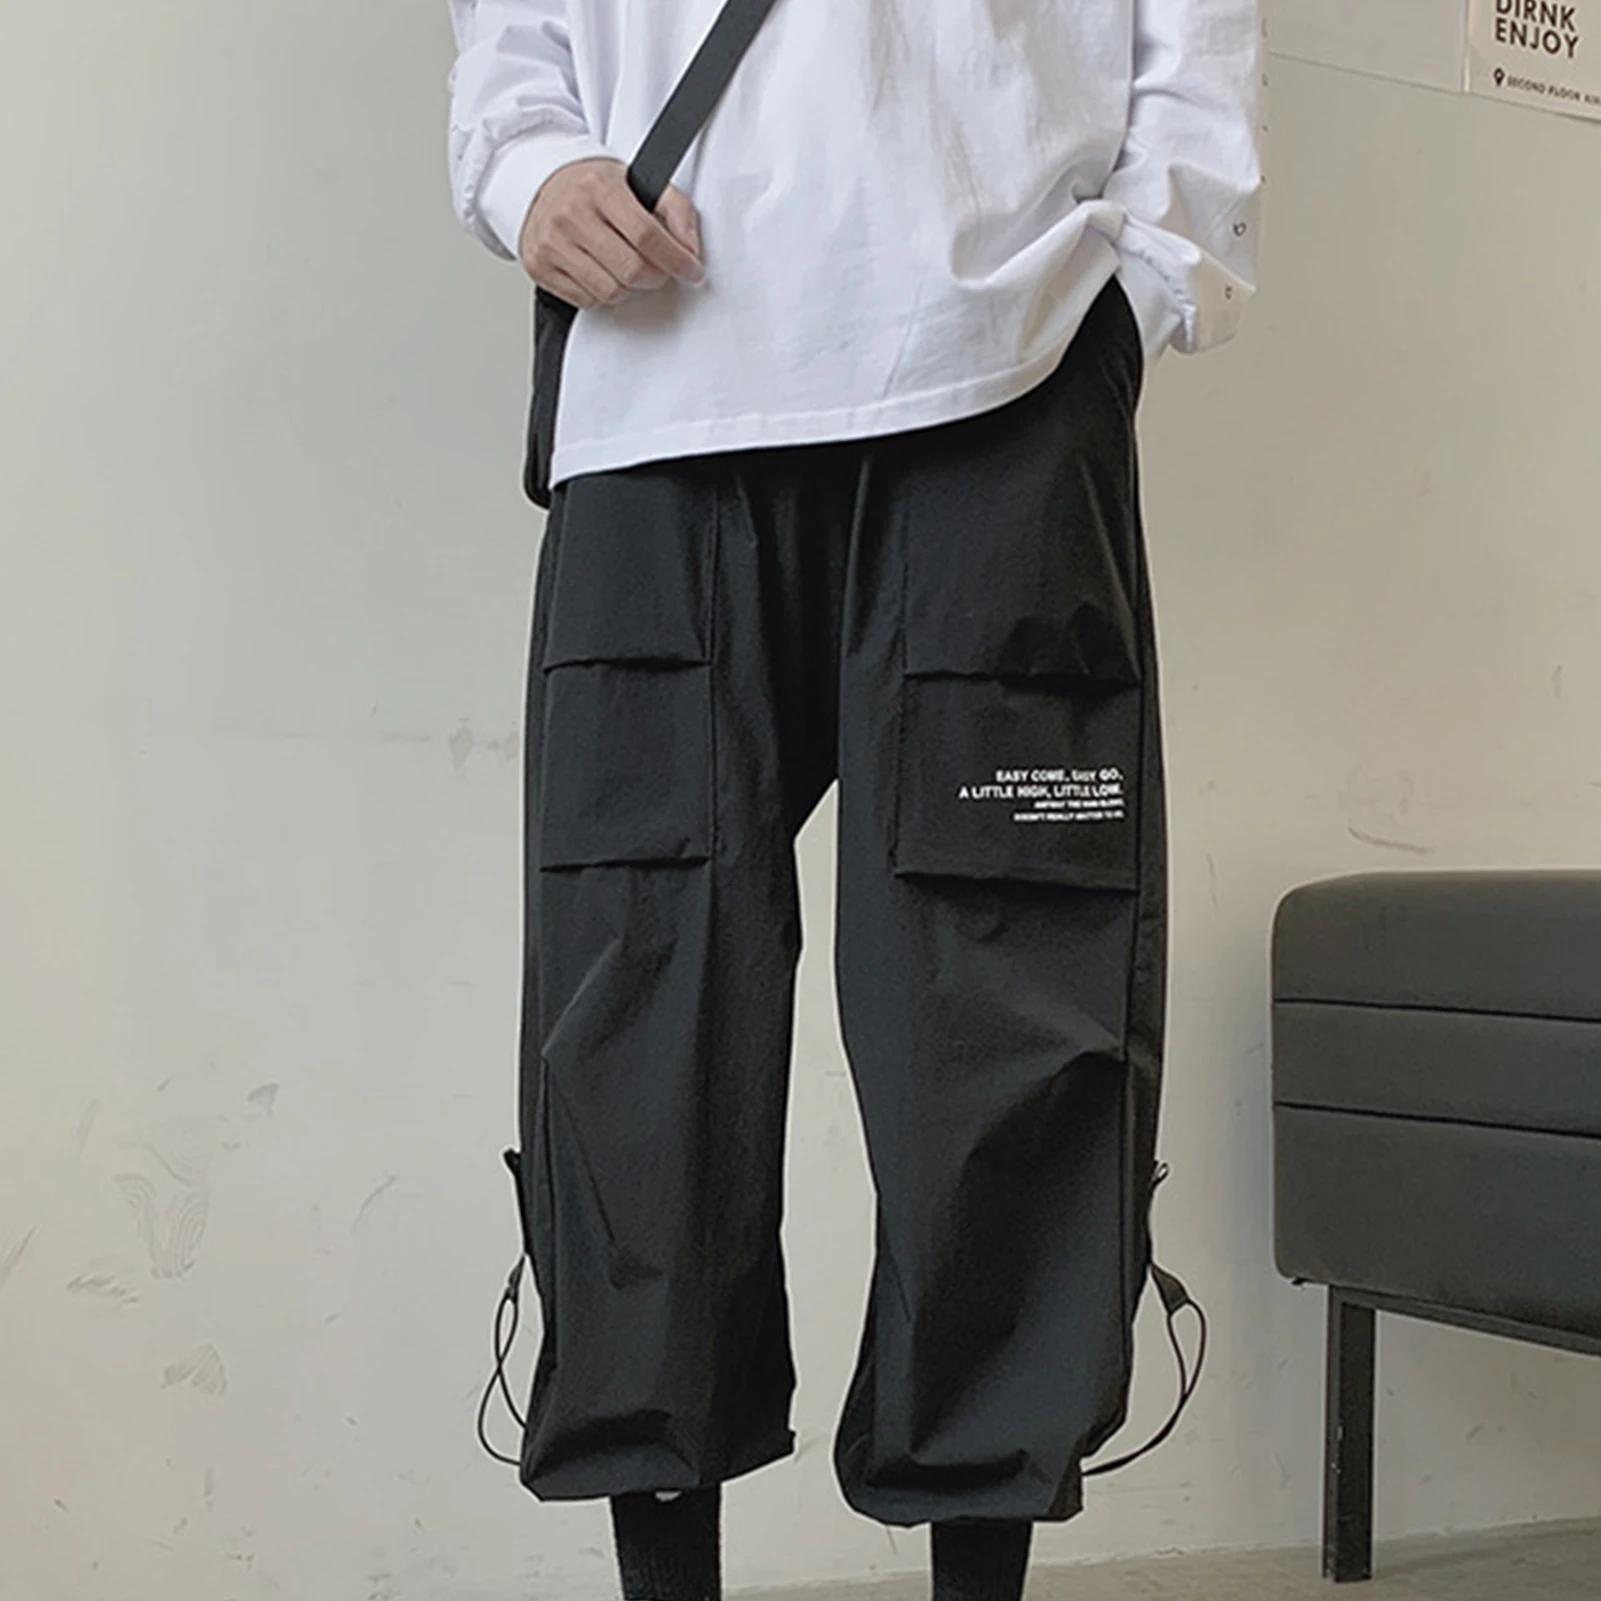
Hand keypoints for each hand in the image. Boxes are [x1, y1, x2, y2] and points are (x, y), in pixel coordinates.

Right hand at [518, 157, 704, 309]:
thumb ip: (675, 209)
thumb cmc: (592, 187)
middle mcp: (572, 215)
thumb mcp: (636, 182)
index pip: (646, 235)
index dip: (676, 259)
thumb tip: (690, 249)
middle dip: (656, 277)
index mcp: (599, 188)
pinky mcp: (540, 267)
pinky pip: (586, 300)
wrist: (540, 184)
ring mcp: (552, 243)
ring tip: (630, 269)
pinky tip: (603, 273)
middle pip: (631, 270)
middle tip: (660, 270)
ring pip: (610, 291)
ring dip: (630, 289)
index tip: (692, 270)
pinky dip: (603, 294)